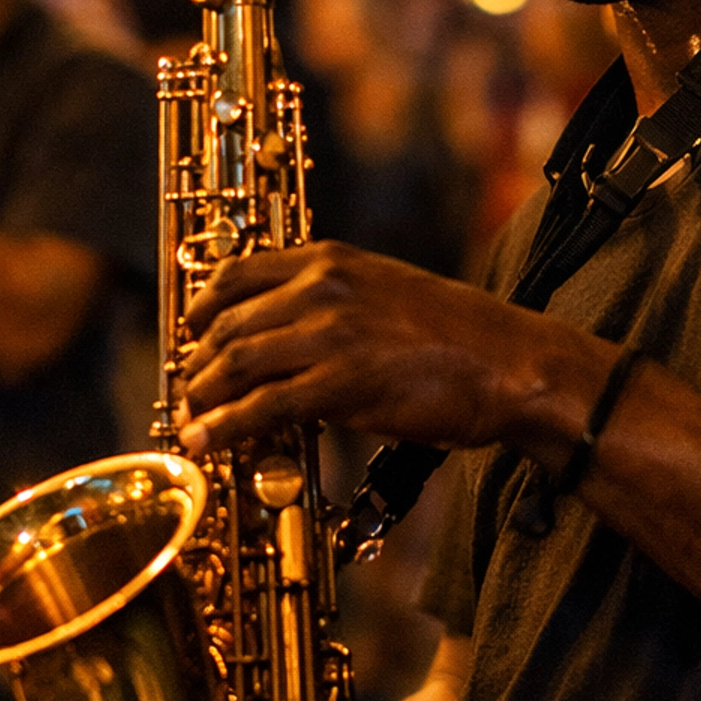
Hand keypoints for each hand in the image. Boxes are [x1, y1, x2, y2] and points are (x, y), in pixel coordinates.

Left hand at [178, 240, 605, 467]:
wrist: (510, 363)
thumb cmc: (458, 336)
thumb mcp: (387, 293)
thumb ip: (335, 302)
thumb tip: (289, 334)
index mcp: (330, 259)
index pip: (236, 272)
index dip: (201, 308)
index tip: (191, 334)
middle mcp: (322, 286)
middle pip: (227, 322)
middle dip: (197, 361)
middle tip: (189, 390)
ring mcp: (330, 334)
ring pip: (235, 363)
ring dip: (202, 396)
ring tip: (192, 420)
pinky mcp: (341, 383)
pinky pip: (262, 406)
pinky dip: (224, 426)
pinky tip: (207, 441)